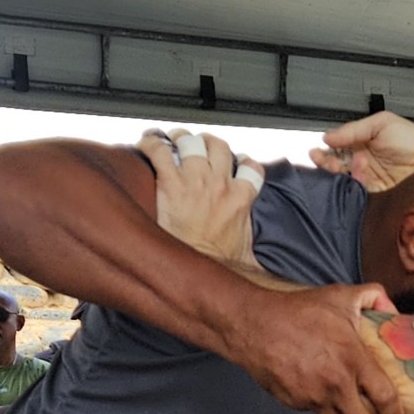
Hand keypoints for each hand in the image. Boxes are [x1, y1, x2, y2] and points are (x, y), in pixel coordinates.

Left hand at [143, 127, 260, 265]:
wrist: (193, 274)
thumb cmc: (216, 265)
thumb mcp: (246, 255)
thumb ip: (256, 252)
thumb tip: (267, 273)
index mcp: (240, 199)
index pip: (251, 166)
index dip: (241, 160)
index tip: (233, 163)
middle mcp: (219, 185)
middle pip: (218, 145)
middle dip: (206, 142)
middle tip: (195, 147)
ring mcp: (195, 182)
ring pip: (191, 142)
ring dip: (180, 138)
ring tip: (172, 141)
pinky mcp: (171, 184)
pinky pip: (160, 151)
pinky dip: (152, 143)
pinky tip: (147, 144)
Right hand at [230, 283, 401, 413]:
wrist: (255, 325)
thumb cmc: (298, 310)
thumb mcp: (341, 296)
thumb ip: (374, 297)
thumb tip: (393, 310)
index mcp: (353, 359)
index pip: (385, 399)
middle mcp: (336, 383)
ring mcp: (314, 397)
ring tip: (347, 407)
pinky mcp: (295, 403)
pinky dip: (321, 408)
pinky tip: (319, 391)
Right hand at [309, 111, 413, 191]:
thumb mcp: (381, 123)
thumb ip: (353, 129)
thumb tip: (328, 136)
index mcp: (364, 144)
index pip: (338, 149)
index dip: (326, 150)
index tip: (317, 149)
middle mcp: (365, 163)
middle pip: (337, 166)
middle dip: (326, 163)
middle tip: (320, 159)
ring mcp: (369, 180)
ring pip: (345, 181)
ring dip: (340, 173)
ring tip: (348, 164)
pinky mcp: (375, 196)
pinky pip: (356, 194)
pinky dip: (353, 185)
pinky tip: (357, 174)